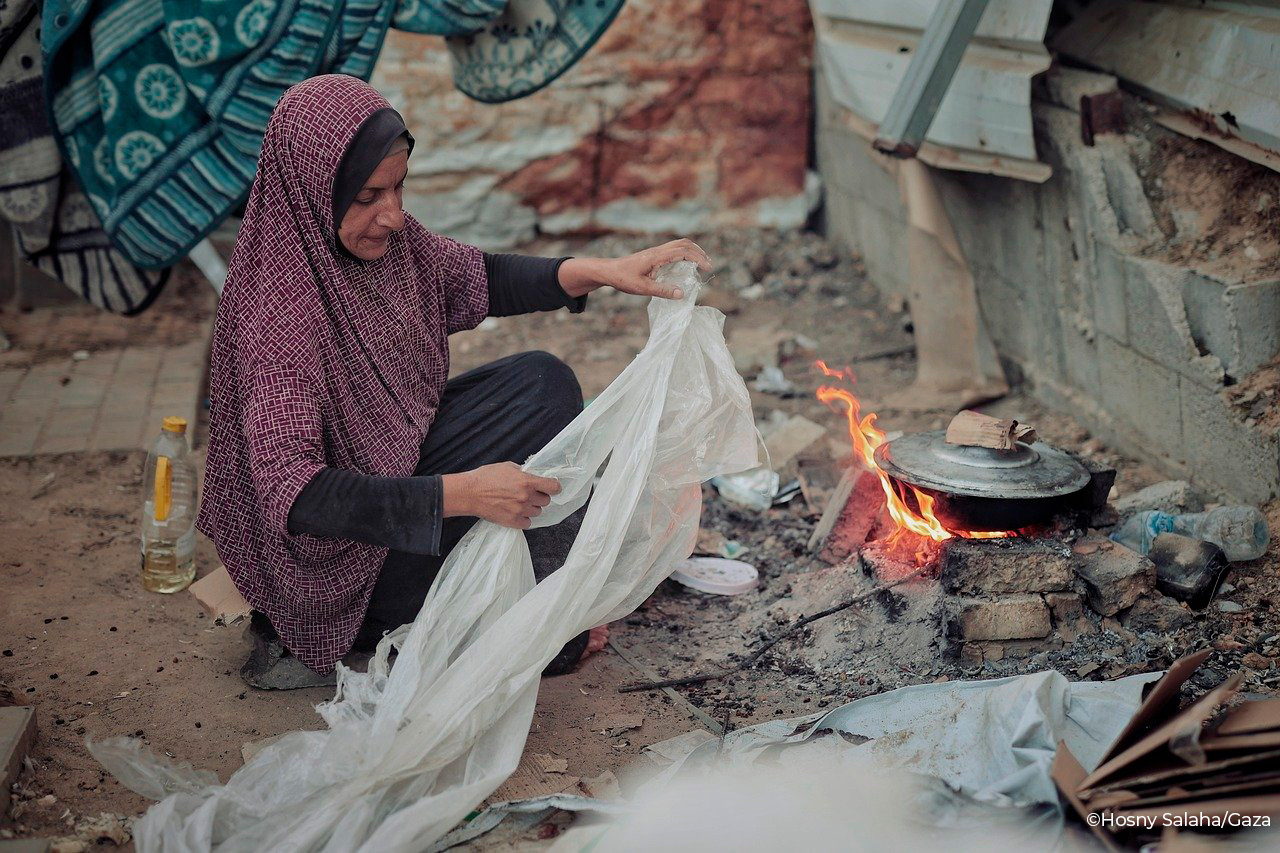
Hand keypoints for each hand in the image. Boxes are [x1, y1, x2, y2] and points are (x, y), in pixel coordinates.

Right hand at [442, 462, 560, 528]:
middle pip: (546, 501)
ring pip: (537, 512)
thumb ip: (524, 472)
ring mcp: (520, 511)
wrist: (469, 493)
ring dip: (531, 508)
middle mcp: (526, 497)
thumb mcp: (507, 466)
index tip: (551, 487)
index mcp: (527, 481)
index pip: (553, 487)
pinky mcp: (513, 522)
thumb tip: (533, 475)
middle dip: (539, 497)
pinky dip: (524, 518)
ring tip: (519, 503)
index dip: (554, 487)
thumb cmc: (486, 477)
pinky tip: (515, 512)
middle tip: (529, 494)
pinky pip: (528, 523)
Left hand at [558, 238, 711, 299]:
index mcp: (657, 256)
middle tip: (708, 264)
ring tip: (701, 263)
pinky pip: (673, 249)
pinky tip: (686, 265)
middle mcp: (658, 250)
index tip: (707, 268)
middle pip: (684, 243)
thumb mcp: (642, 288)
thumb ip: (662, 291)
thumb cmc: (623, 279)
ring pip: (679, 244)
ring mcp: (656, 251)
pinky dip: (684, 253)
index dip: (698, 258)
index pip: (683, 251)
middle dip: (699, 251)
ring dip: (692, 251)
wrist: (608, 271)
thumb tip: (682, 294)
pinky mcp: (653, 255)